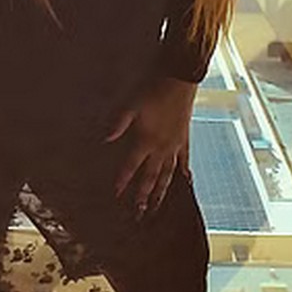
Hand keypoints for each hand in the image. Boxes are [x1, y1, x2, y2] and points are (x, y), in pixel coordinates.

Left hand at [105, 76, 196, 215]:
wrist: (181, 78)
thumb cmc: (153, 89)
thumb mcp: (132, 103)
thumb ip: (118, 123)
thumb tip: (105, 139)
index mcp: (147, 141)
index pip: (131, 166)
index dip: (123, 181)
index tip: (116, 195)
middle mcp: (162, 148)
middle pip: (151, 177)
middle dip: (144, 195)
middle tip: (139, 213)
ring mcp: (175, 145)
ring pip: (168, 174)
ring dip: (162, 191)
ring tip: (158, 206)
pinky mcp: (185, 138)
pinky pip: (185, 160)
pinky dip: (185, 172)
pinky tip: (187, 181)